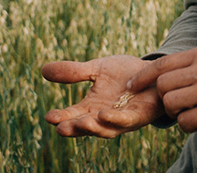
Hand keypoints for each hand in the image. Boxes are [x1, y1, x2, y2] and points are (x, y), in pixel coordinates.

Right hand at [42, 55, 163, 137]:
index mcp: (92, 107)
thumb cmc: (126, 72)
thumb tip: (43, 70)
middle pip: (87, 127)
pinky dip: (115, 119)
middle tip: (61, 127)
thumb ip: (74, 72)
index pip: (73, 116)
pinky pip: (127, 121)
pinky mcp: (140, 115)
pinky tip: (104, 114)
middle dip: (74, 128)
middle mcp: (105, 117)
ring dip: (93, 128)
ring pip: (106, 129)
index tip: (48, 117)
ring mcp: (122, 119)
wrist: (153, 71)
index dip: (61, 118)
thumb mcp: (97, 68)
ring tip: (81, 122)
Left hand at [127, 45, 196, 138]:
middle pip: (162, 85)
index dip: (143, 76)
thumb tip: (160, 70)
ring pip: (170, 104)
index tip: (133, 86)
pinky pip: (185, 122)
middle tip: (177, 106)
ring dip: (176, 113)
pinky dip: (187, 126)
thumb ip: (194, 63)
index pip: (163, 64)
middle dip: (164, 99)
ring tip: (190, 114)